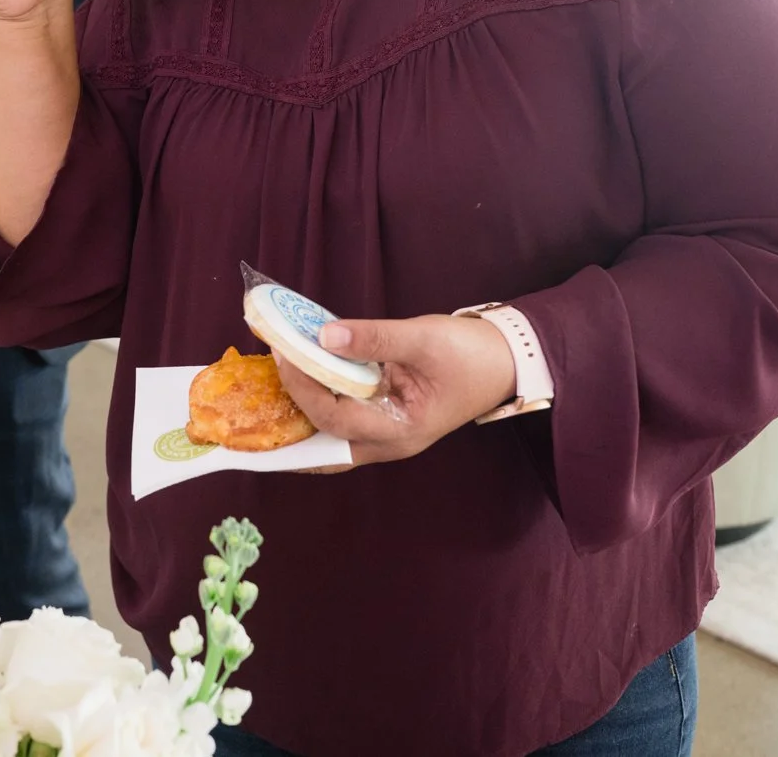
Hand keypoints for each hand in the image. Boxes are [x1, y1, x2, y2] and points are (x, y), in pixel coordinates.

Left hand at [272, 314, 517, 467]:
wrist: (507, 359)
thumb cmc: (471, 354)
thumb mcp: (422, 339)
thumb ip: (373, 337)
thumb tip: (323, 335)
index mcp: (399, 432)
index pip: (334, 418)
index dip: (304, 386)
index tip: (283, 353)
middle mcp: (387, 442)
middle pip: (324, 439)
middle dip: (291, 409)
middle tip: (270, 369)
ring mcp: (385, 433)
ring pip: (330, 434)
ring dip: (302, 407)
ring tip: (274, 377)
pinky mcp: (385, 416)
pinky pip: (342, 415)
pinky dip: (320, 398)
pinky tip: (302, 375)